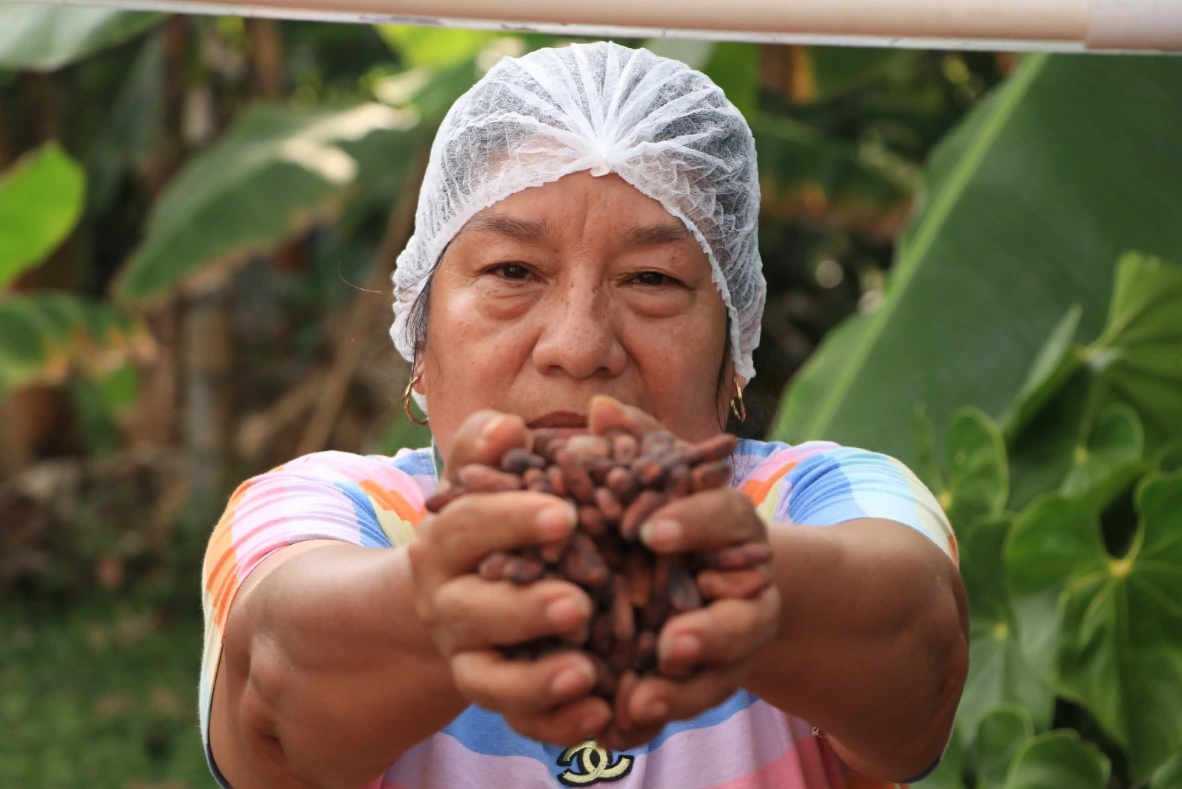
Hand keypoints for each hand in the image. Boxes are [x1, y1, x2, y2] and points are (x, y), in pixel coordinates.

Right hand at [408, 410, 613, 744]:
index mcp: (445, 540)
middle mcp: (448, 604)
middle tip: (578, 603)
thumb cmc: (492, 522)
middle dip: (524, 609)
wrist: (459, 594)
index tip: (564, 515)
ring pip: (490, 680)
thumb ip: (488, 445)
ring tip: (587, 671)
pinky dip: (559, 724)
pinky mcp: (499, 699)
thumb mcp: (483, 477)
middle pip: (474, 610)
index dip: (511, 520)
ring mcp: (470, 657)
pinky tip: (603, 715)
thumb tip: (508, 426)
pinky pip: (523, 722)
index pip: (469, 524)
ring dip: (538, 680)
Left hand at [588, 396, 781, 749]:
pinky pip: (690, 703)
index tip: (649, 531)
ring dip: (683, 691)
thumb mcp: (660, 474)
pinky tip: (619, 729)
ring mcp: (733, 638)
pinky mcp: (710, 678)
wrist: (716, 575)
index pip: (725, 518)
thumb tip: (600, 409)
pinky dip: (657, 719)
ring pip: (721, 671)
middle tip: (670, 643)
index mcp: (734, 527)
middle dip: (709, 631)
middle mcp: (746, 586)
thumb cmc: (675, 512)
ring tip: (641, 704)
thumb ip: (636, 443)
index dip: (692, 524)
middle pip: (741, 613)